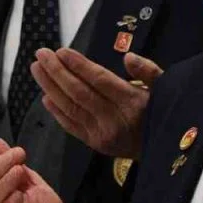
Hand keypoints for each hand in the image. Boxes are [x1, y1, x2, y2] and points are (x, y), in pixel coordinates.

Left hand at [30, 48, 162, 156]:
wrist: (164, 151)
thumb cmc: (163, 113)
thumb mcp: (166, 88)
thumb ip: (148, 71)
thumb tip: (128, 57)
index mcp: (133, 103)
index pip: (100, 80)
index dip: (79, 65)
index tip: (61, 51)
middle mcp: (115, 119)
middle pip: (80, 92)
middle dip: (57, 72)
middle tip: (41, 54)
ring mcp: (103, 134)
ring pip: (71, 108)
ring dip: (50, 87)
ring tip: (37, 69)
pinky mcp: (95, 144)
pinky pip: (71, 126)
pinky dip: (57, 111)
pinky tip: (45, 96)